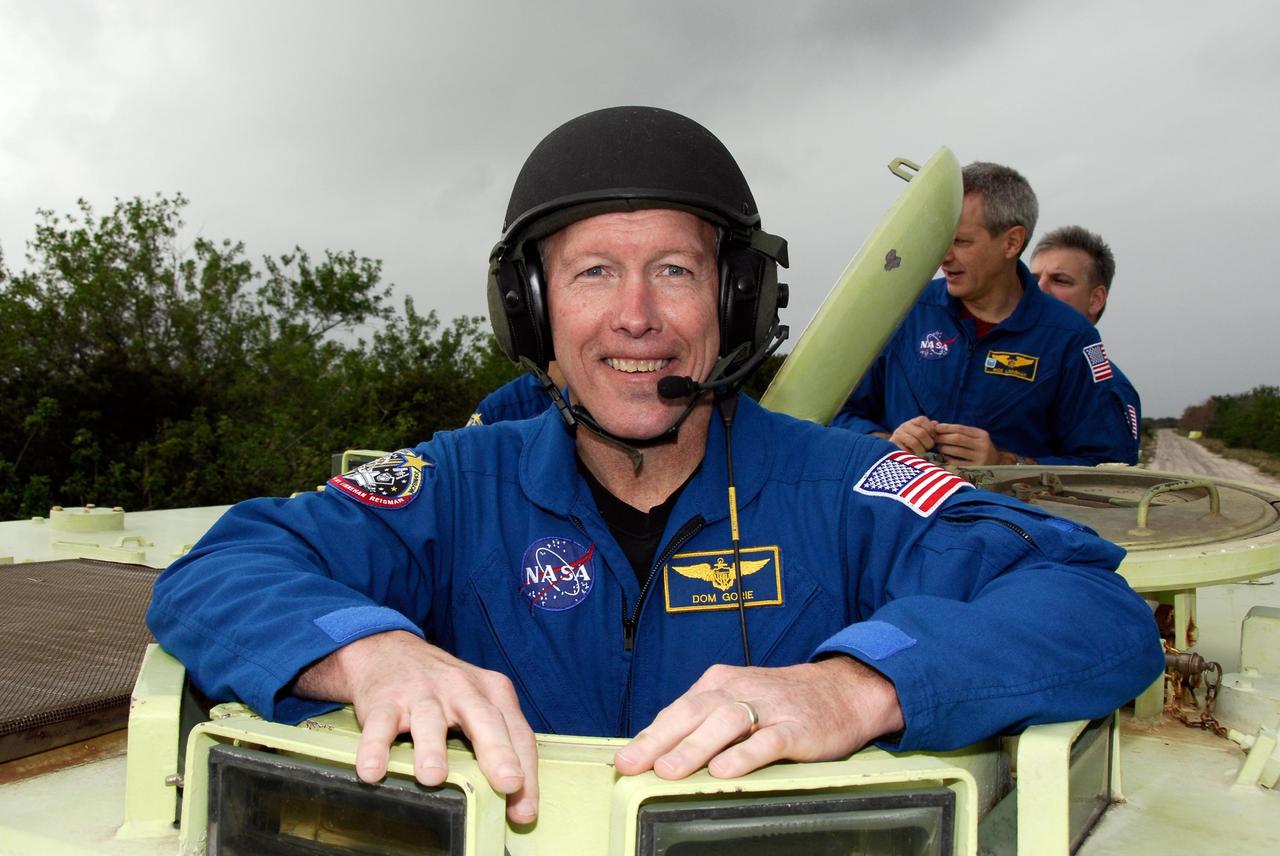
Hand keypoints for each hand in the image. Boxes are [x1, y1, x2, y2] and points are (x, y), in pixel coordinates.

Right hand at [295, 631, 538, 823]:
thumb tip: (514, 802)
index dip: (526, 772)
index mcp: (492, 692)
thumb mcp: (477, 703)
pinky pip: (380, 725)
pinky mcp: (385, 700)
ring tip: (434, 777)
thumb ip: (496, 743)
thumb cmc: (443, 690)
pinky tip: (373, 771)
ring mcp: (422, 693)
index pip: (517, 733)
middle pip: (485, 719)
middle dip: (498, 752)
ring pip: (430, 720)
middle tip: (509, 783)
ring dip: (432, 749)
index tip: (524, 812)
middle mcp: (461, 689)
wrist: (389, 652)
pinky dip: (375, 748)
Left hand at [613, 657, 902, 779]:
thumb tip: (656, 751)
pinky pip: (768, 741)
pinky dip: (745, 755)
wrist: (843, 689)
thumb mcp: (738, 699)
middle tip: (634, 764)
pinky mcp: (797, 728)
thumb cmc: (782, 701)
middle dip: (659, 740)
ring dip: (695, 747)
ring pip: (725, 723)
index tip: (624, 759)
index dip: (649, 735)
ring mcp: (769, 708)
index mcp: (720, 683)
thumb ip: (703, 721)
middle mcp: (740, 691)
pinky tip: (725, 770)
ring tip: (670, 770)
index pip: (677, 709)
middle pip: (693, 712)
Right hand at [888, 416, 938, 455]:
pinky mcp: (894, 445)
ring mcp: (898, 434)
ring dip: (921, 450)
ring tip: (921, 453)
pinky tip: (914, 455)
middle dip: (928, 443)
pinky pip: (907, 451)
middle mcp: (904, 426)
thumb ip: (929, 429)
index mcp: (912, 422)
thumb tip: (936, 423)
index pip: (922, 420)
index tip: (933, 438)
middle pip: (921, 433)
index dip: (931, 429)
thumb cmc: (914, 444)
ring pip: (914, 442)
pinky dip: (913, 454)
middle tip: (928, 448)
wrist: (896, 452)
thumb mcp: (922, 434)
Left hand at [934, 423, 1002, 465]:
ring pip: (956, 451)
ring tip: (939, 447)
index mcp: (982, 435)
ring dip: (944, 448)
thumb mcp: (975, 437)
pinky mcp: (975, 469)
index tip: (936, 427)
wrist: (996, 464)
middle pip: (957, 439)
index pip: (961, 428)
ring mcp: (980, 458)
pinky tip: (945, 456)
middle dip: (943, 437)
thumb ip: (960, 432)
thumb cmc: (979, 448)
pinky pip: (957, 463)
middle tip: (935, 438)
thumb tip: (937, 426)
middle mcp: (982, 445)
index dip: (946, 427)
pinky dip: (948, 458)